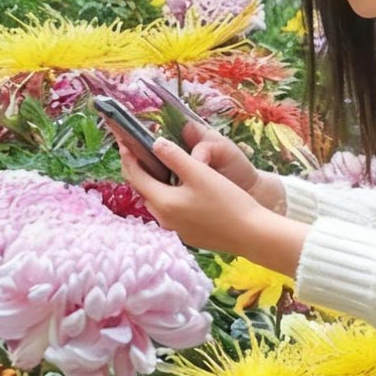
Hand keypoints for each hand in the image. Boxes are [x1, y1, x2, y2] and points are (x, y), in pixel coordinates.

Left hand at [114, 132, 305, 272]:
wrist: (252, 234)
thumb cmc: (227, 201)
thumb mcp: (200, 173)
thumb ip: (174, 156)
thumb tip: (154, 143)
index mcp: (162, 202)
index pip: (135, 176)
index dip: (128, 157)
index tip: (123, 141)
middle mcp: (163, 219)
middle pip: (143, 189)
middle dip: (137, 169)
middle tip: (136, 150)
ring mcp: (175, 229)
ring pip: (156, 201)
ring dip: (152, 183)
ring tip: (155, 165)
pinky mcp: (187, 233)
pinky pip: (169, 210)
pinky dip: (166, 195)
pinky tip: (177, 187)